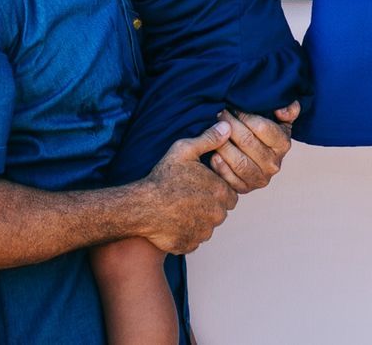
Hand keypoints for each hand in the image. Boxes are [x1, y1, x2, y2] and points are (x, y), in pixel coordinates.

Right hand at [137, 121, 237, 253]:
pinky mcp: (191, 245)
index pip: (230, 194)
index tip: (200, 185)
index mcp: (220, 191)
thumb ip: (208, 139)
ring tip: (179, 208)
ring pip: (207, 226)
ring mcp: (204, 232)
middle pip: (220, 211)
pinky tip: (173, 221)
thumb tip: (227, 127)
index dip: (216, 189)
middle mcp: (217, 214)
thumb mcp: (184, 150)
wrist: (141, 206)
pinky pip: (193, 239)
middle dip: (209, 205)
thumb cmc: (163, 177)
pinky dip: (186, 233)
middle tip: (189, 196)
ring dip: (198, 219)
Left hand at [208, 101, 298, 193]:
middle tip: (219, 115)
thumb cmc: (266, 135)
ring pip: (239, 161)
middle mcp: (274, 164)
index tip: (232, 107)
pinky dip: (219, 166)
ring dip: (223, 145)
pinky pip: (230, 178)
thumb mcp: (280, 120)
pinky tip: (212, 153)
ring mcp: (260, 179)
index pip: (262, 127)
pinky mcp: (245, 188)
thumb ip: (288, 109)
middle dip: (230, 126)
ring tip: (214, 133)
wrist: (259, 160)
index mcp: (283, 144)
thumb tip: (281, 110)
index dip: (244, 115)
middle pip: (247, 142)